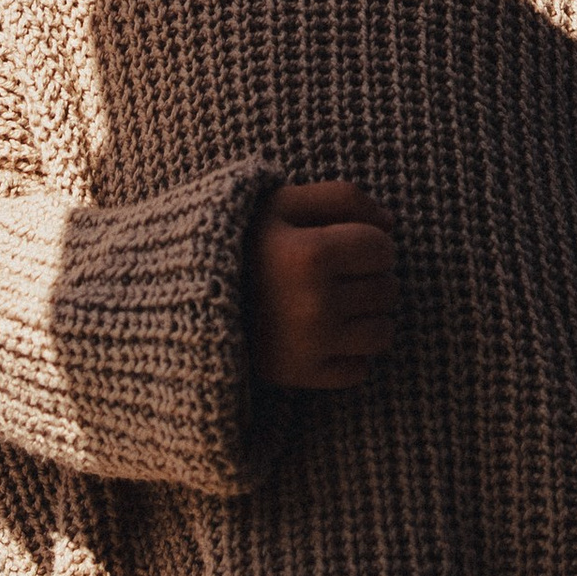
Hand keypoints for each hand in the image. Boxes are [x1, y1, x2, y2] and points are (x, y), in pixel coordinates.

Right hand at [246, 181, 399, 391]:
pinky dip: (350, 354)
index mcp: (312, 255)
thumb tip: (391, 224)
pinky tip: (325, 335)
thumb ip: (342, 197)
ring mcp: (312, 346)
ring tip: (336, 304)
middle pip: (387, 290)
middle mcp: (316, 305)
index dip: (370, 242)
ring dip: (368, 317)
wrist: (185, 295)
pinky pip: (360, 371)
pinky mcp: (304, 377)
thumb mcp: (282, 202)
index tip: (347, 243)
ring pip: (382, 333)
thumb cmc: (241, 241)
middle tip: (337, 274)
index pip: (382, 248)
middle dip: (370, 278)